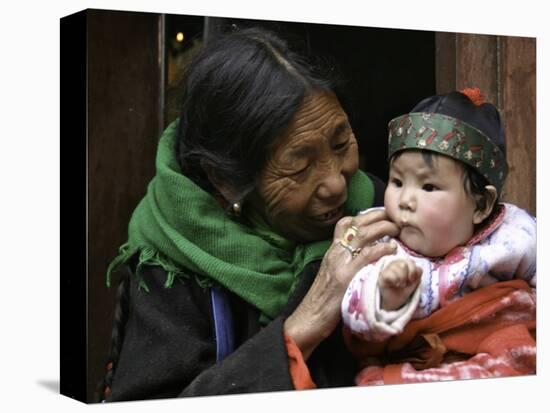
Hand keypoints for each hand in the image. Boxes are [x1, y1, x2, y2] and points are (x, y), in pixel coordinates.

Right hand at [284, 209, 398, 358]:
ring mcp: (340, 263)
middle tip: (394, 216)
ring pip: (363, 235)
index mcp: (332, 251)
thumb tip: (363, 257)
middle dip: (377, 215)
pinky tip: (392, 249)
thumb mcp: (332, 274)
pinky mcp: (346, 276)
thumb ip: (345, 263)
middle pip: (356, 224)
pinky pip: (366, 255)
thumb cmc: (323, 300)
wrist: (309, 318)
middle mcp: (335, 252)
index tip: (381, 215)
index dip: (364, 216)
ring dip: (383, 228)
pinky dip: (382, 248)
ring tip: (396, 229)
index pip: (344, 224)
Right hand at [378, 258, 421, 310]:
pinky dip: (395, 280)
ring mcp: (388, 268)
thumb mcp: (414, 282)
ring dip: (401, 279)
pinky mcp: (382, 275)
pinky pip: (390, 274)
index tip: (412, 280)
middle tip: (404, 283)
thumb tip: (417, 269)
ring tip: (400, 285)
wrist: (394, 301)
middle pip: (404, 264)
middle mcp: (395, 263)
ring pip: (397, 268)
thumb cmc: (404, 289)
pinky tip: (394, 284)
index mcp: (404, 263)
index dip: (413, 271)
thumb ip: (418, 273)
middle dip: (406, 276)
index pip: (411, 261)